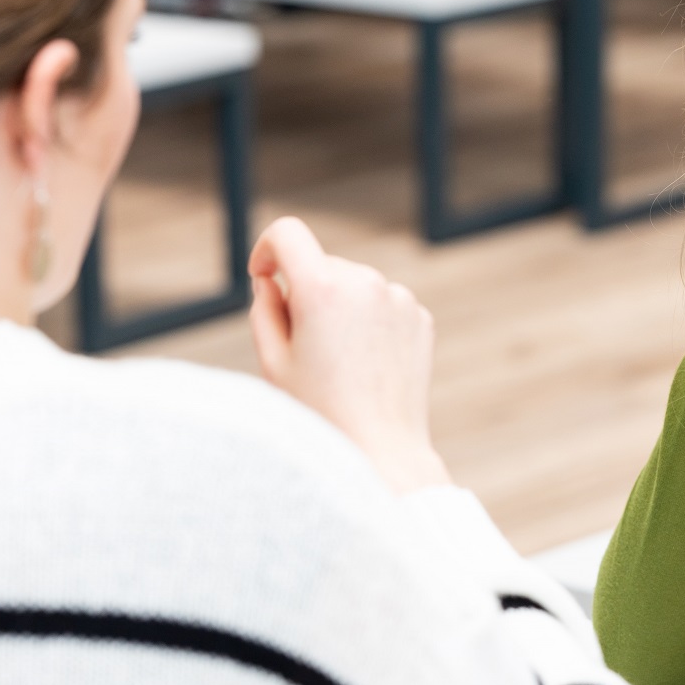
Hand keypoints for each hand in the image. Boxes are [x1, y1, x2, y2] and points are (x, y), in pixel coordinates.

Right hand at [248, 216, 449, 493]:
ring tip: (339, 363)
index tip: (264, 277)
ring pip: (353, 285)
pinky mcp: (419, 316)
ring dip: (340, 308)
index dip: (267, 249)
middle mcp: (365, 282)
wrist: (382, 451)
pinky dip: (369, 323)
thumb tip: (273, 280)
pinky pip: (382, 305)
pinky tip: (367, 366)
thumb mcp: (273, 360)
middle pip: (321, 265)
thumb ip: (264, 307)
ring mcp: (398, 298)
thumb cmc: (319, 412)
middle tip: (304, 348)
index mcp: (322, 289)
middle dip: (306, 292)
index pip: (287, 233)